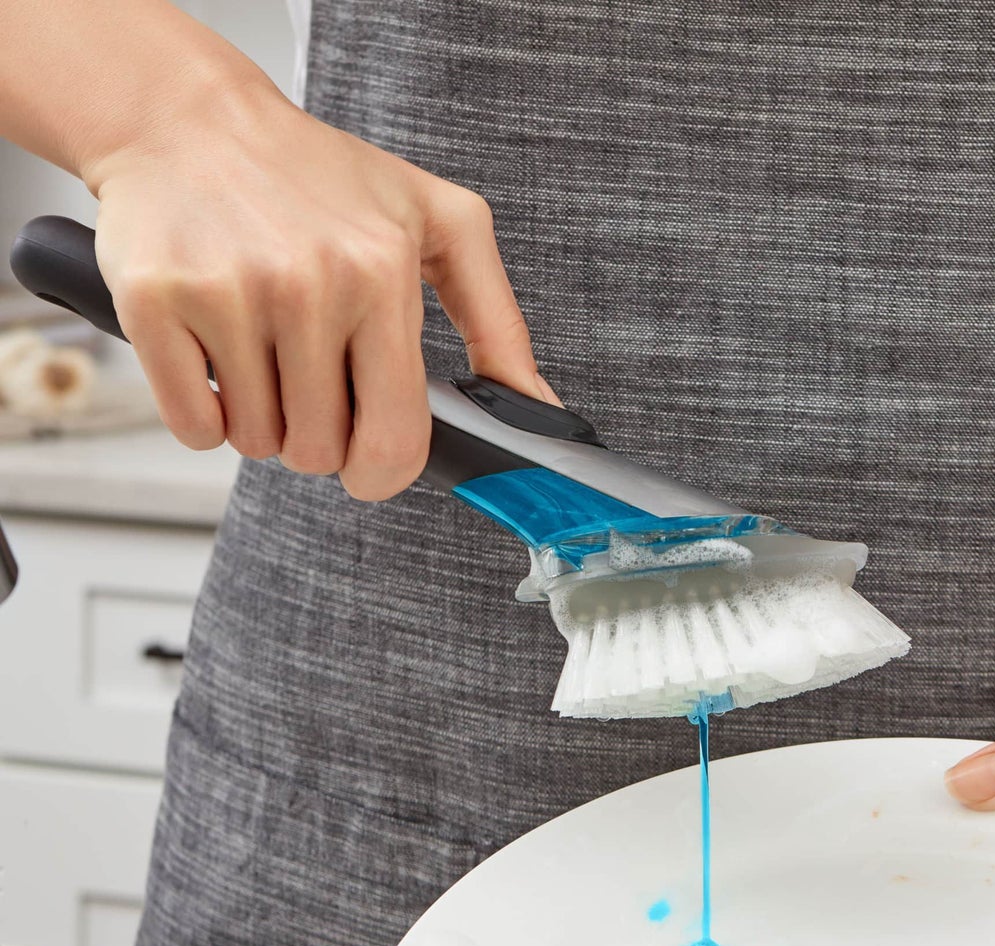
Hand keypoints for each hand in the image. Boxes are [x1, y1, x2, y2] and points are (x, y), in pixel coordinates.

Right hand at [87, 74, 555, 498]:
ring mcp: (228, 292)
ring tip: (262, 352)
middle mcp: (308, 284)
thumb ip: (497, 322)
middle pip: (320, 451)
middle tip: (307, 379)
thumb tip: (534, 406)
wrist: (187, 118)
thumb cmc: (317, 176)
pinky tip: (214, 357)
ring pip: (257, 442)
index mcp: (381, 274)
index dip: (383, 474)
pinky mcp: (155, 300)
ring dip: (261, 421)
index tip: (371, 468)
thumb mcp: (438, 223)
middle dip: (317, 438)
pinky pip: (194, 426)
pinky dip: (203, 414)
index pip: (394, 439)